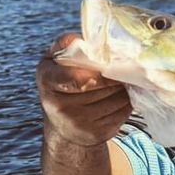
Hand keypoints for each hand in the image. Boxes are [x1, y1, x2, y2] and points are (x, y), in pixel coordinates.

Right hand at [36, 32, 130, 146]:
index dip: (96, 71)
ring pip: (117, 97)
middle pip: (102, 85)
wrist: (63, 123)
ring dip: (124, 87)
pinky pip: (123, 111)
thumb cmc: (63, 79)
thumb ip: (68, 44)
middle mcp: (58, 106)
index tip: (107, 65)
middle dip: (115, 75)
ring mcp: (78, 124)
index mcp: (47, 79)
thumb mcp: (56, 58)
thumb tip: (90, 40)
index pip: (76, 76)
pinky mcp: (96, 134)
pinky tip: (120, 96)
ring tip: (120, 81)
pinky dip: (127, 101)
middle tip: (123, 67)